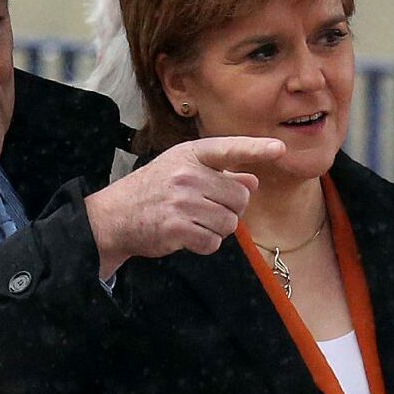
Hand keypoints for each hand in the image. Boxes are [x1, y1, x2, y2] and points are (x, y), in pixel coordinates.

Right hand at [84, 136, 285, 278]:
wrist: (113, 216)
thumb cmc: (153, 191)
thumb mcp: (183, 171)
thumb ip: (220, 174)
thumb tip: (254, 180)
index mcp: (190, 154)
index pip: (229, 148)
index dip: (256, 149)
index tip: (279, 148)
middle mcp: (187, 174)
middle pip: (239, 197)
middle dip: (230, 208)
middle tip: (205, 209)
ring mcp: (182, 200)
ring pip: (230, 222)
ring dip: (218, 229)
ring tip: (194, 222)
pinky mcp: (177, 227)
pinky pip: (213, 242)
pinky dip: (205, 244)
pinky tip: (187, 236)